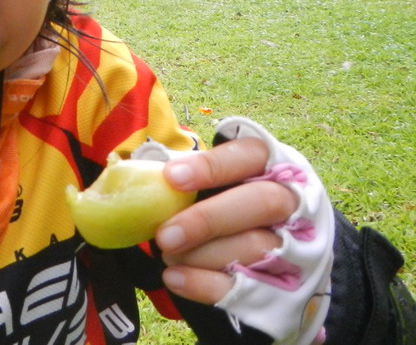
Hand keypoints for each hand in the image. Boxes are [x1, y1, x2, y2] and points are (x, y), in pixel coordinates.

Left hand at [155, 137, 298, 304]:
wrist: (279, 256)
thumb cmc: (235, 204)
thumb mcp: (223, 183)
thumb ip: (192, 179)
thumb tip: (144, 178)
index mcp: (275, 165)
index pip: (250, 155)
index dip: (212, 165)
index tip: (171, 177)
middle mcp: (295, 203)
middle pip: (262, 202)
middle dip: (208, 219)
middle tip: (164, 236)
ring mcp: (298, 246)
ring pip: (257, 247)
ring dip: (202, 254)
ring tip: (167, 255)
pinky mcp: (290, 287)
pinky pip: (249, 287)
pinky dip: (206, 284)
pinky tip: (175, 278)